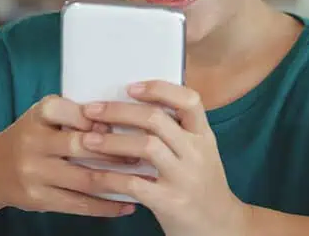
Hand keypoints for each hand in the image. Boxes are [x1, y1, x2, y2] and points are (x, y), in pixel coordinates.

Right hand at [0, 95, 135, 216]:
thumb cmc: (32, 136)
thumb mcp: (46, 116)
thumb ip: (76, 115)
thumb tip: (120, 120)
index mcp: (38, 116)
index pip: (74, 112)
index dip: (102, 119)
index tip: (127, 123)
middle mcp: (33, 143)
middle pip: (82, 146)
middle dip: (118, 150)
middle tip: (147, 152)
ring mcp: (34, 173)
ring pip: (85, 178)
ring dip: (119, 180)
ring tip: (144, 179)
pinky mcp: (39, 199)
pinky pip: (78, 204)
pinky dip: (106, 206)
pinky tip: (127, 205)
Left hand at [80, 81, 247, 235]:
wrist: (221, 227)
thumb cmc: (203, 187)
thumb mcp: (201, 154)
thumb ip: (178, 134)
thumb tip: (135, 110)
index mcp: (204, 136)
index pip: (189, 100)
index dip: (159, 89)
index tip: (131, 87)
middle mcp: (196, 152)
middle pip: (156, 119)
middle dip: (119, 111)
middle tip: (91, 110)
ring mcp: (184, 177)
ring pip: (145, 146)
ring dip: (111, 141)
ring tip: (87, 139)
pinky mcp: (171, 202)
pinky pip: (134, 183)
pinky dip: (110, 177)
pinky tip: (94, 175)